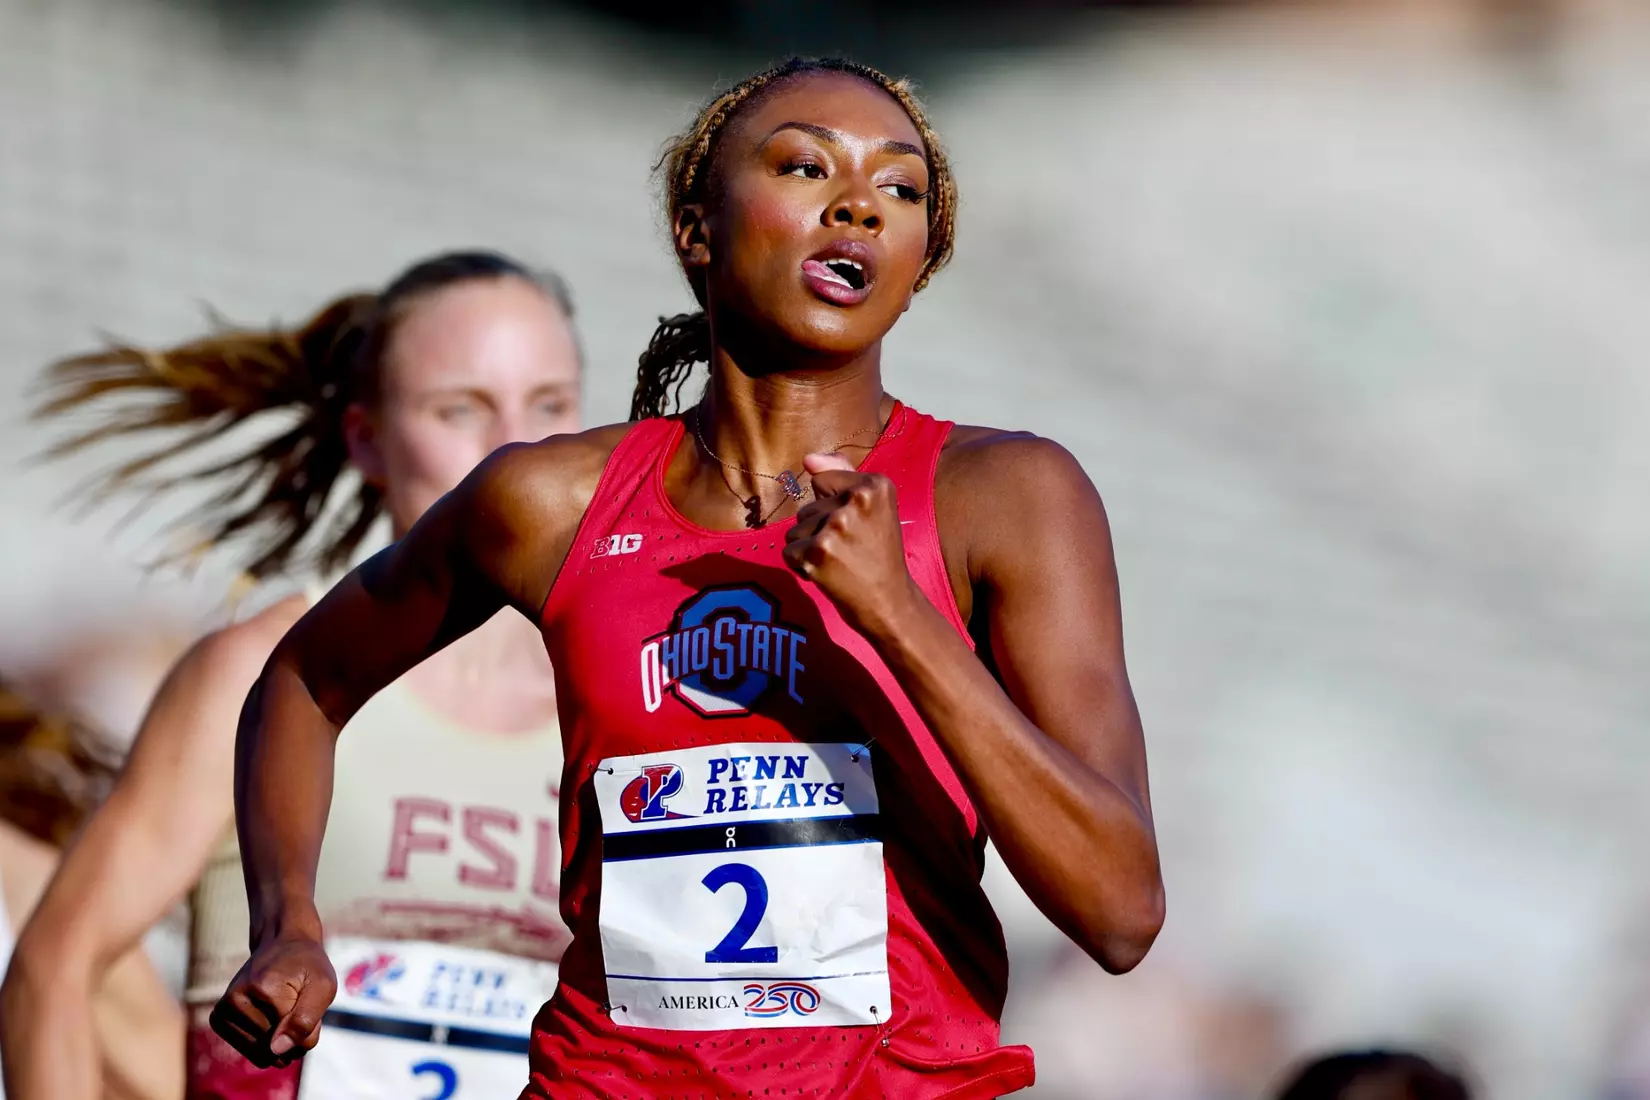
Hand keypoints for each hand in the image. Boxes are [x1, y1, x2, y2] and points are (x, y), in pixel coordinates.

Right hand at [208, 932, 335, 1068]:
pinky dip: (264, 1042)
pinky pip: (248, 1051)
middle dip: (293, 1036)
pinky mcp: (218, 1018)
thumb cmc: (307, 966)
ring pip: (261, 1053)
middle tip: (296, 1005)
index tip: (309, 1003)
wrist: (282, 943)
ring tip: (282, 1010)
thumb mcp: (323, 986)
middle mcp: (237, 999)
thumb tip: (277, 1050)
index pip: (294, 1038)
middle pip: (275, 1049)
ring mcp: (223, 1009)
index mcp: (265, 989)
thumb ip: (305, 1021)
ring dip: (279, 1040)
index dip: (310, 1029)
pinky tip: (267, 1017)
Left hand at [783, 452, 919, 637]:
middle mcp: (857, 501)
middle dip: (820, 531)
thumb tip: (808, 459)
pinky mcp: (818, 552)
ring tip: (840, 563)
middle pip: (807, 508)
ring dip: (810, 549)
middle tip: (851, 550)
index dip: (833, 506)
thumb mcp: (872, 508)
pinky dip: (802, 567)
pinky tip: (828, 575)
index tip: (858, 526)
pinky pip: (789, 552)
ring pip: (795, 530)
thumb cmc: (878, 554)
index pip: (822, 480)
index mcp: (875, 484)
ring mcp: (836, 526)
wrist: (890, 603)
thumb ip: (841, 475)